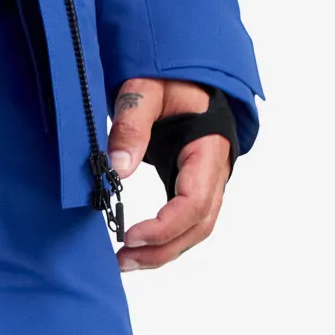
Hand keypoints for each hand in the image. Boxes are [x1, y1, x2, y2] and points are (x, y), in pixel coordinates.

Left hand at [106, 77, 230, 271]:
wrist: (184, 73)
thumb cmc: (169, 76)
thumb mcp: (146, 88)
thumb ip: (132, 123)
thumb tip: (119, 169)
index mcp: (209, 147)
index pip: (195, 201)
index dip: (164, 226)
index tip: (128, 236)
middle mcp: (215, 169)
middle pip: (199, 225)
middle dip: (162, 248)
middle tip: (122, 260)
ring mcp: (208, 180)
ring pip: (196, 230)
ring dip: (163, 251)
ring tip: (125, 262)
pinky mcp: (192, 185)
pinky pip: (187, 222)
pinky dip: (164, 240)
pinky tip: (136, 248)